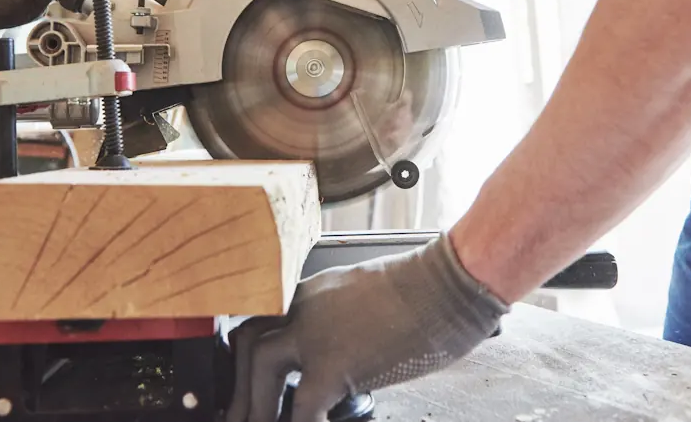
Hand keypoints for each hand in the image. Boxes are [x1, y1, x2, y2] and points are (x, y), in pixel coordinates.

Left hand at [226, 234, 507, 421]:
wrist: (452, 281)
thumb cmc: (432, 288)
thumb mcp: (375, 296)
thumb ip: (350, 318)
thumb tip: (354, 351)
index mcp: (315, 292)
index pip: (264, 321)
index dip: (247, 354)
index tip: (246, 380)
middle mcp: (306, 308)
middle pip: (249, 343)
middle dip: (240, 384)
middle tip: (239, 413)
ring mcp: (317, 334)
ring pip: (260, 369)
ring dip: (256, 406)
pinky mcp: (336, 364)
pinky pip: (302, 407)